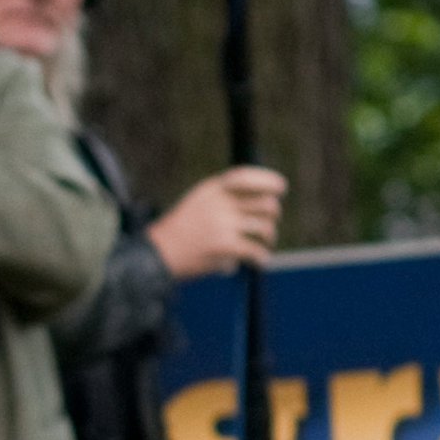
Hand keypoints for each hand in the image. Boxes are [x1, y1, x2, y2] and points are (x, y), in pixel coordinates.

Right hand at [146, 167, 284, 279]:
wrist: (158, 254)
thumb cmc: (180, 231)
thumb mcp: (197, 202)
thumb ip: (222, 197)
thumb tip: (258, 199)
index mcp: (212, 189)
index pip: (246, 176)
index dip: (268, 179)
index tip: (281, 187)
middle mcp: (219, 203)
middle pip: (265, 203)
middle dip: (273, 215)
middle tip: (267, 227)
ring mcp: (223, 224)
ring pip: (265, 227)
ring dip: (269, 238)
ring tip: (263, 246)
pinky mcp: (225, 246)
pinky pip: (256, 250)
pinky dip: (262, 259)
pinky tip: (260, 263)